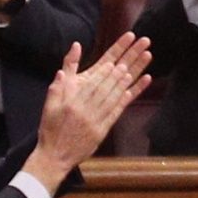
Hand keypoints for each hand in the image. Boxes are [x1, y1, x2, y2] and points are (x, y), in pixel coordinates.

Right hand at [28, 33, 153, 180]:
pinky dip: (134, 92)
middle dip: (130, 58)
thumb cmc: (51, 126)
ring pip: (120, 89)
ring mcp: (99, 115)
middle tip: (144, 42)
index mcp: (76, 95)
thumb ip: (64, 76)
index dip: (114, 55)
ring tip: (146, 55)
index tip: (127, 41)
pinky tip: (145, 80)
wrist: (54, 155)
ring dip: (136, 70)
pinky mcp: (106, 126)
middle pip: (114, 76)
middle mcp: (89, 103)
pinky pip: (122, 106)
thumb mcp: (51, 100)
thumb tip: (74, 49)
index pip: (99, 71)